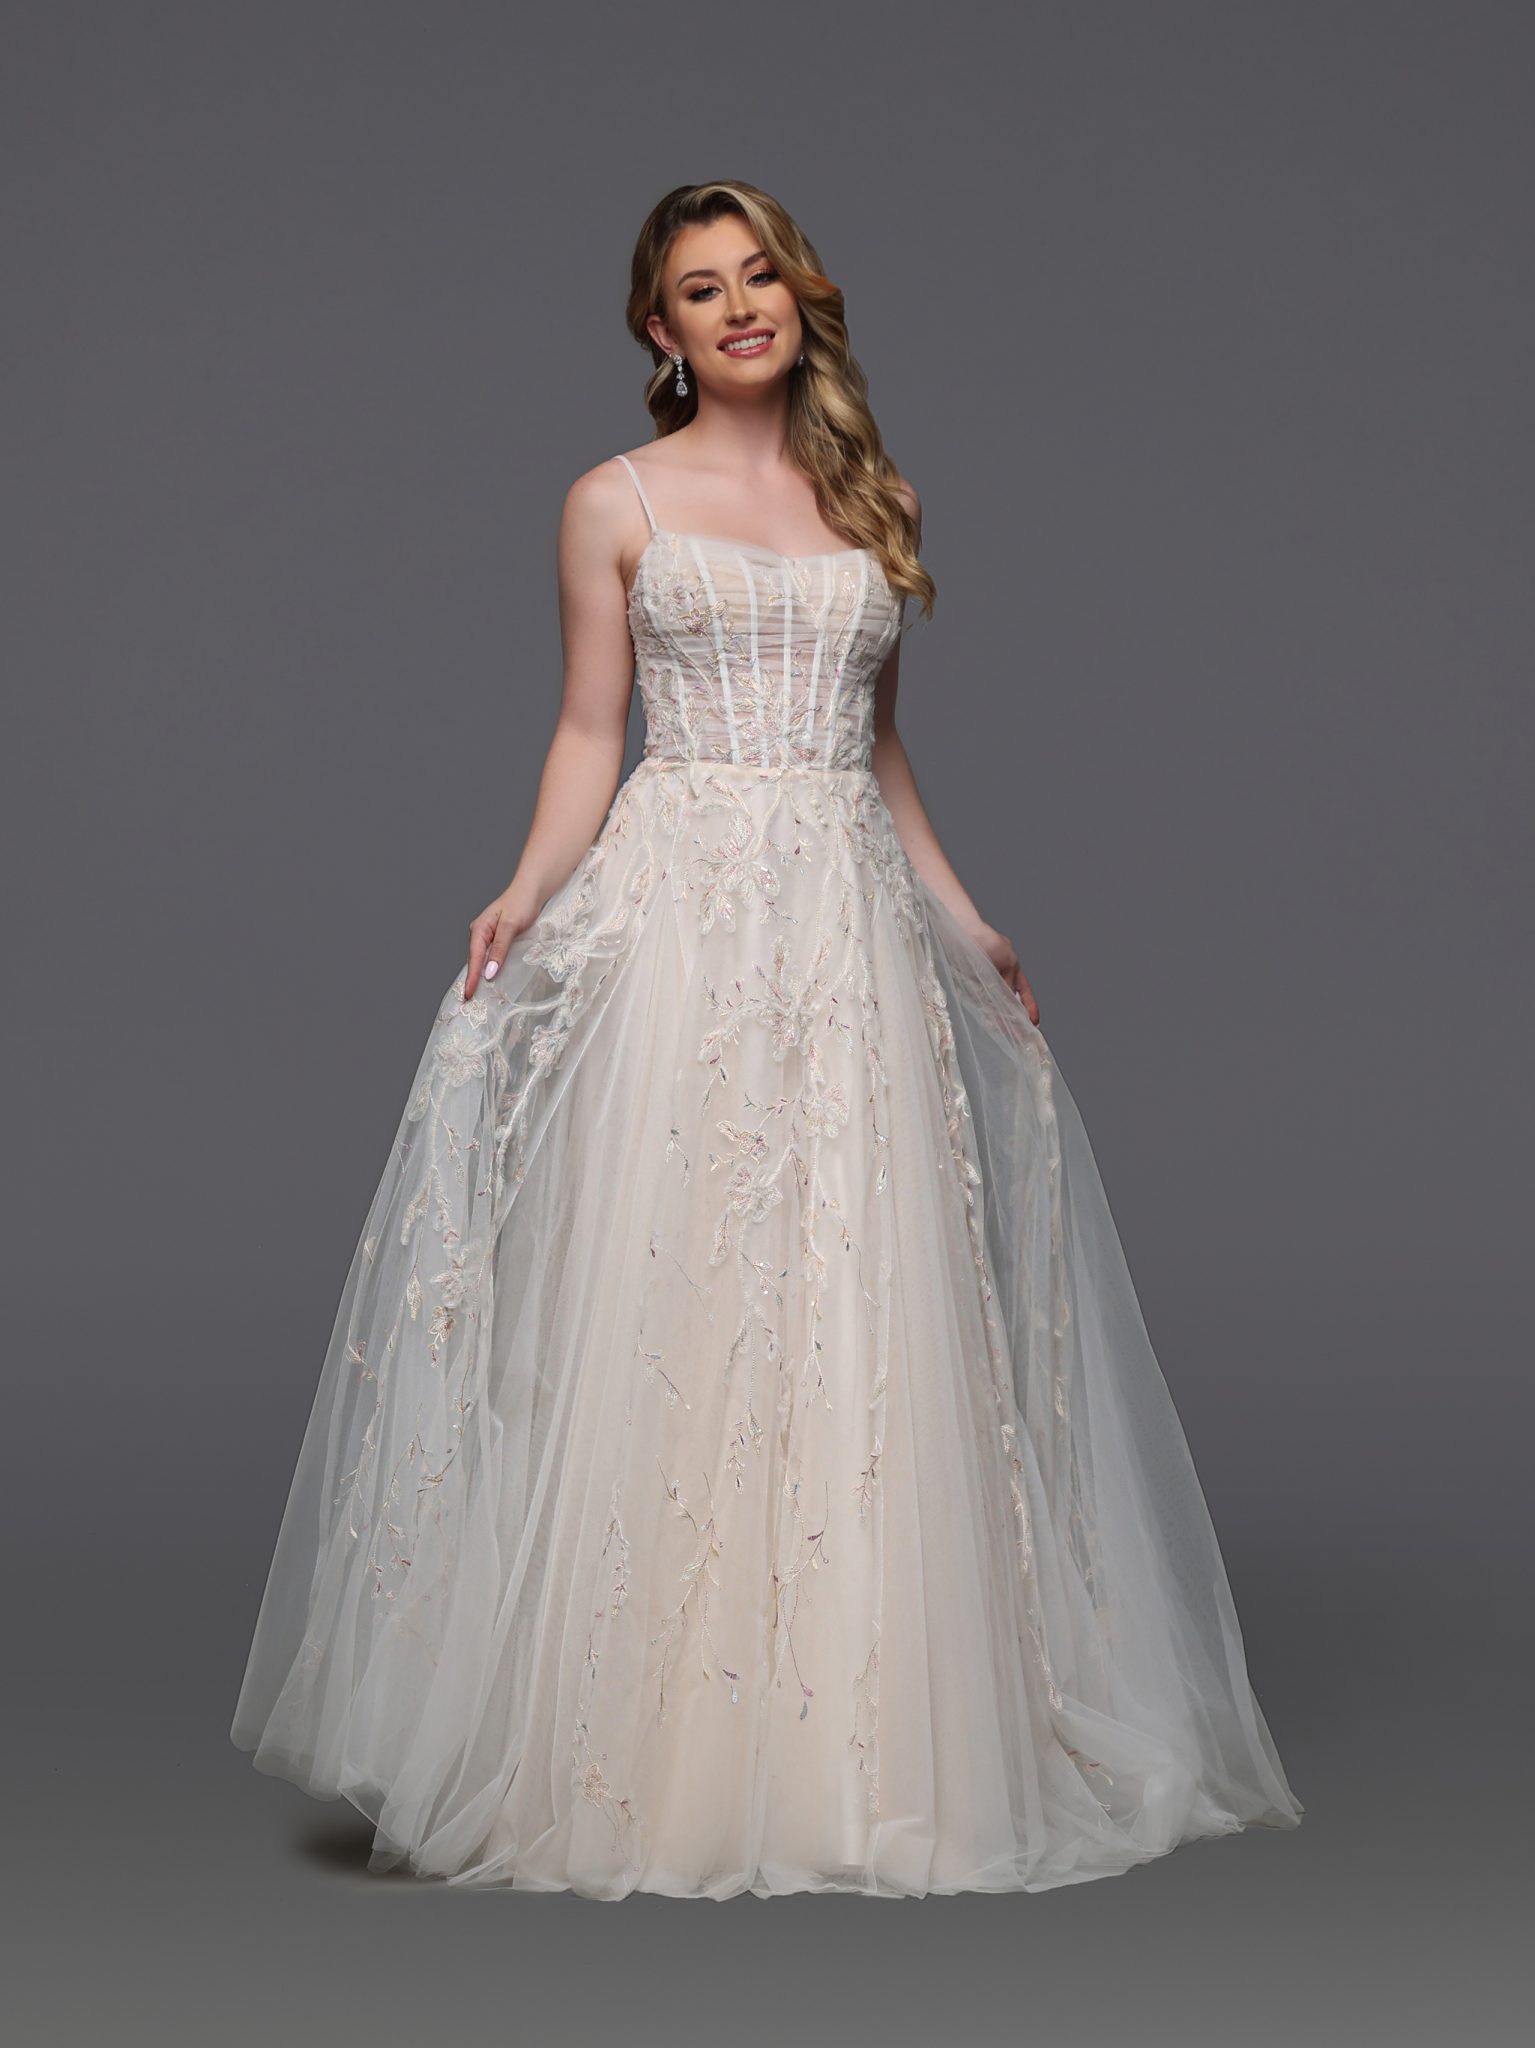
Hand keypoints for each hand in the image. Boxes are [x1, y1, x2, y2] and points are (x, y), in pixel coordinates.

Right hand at [464, 885, 538, 1000]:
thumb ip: (500, 949)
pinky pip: (490, 956)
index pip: (474, 958)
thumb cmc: (521, 903)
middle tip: (469, 1001)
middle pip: (475, 960)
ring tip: (477, 994)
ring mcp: (488, 935)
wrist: (531, 890)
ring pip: (482, 959)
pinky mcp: (497, 938)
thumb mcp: (511, 926)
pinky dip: (490, 968)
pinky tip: (490, 979)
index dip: (471, 978)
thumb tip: (489, 972)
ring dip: (480, 975)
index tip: (468, 994)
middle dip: (472, 979)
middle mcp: (480, 933)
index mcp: (479, 929)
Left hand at [965, 919, 1040, 1025]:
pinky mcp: (969, 984)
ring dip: (1000, 1019)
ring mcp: (983, 980)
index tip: (1034, 1022)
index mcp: (1011, 967)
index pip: (1024, 991)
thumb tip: (1012, 1002)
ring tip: (1007, 1033)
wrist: (962, 931)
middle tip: (1020, 1035)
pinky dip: (986, 1012)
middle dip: (1015, 1017)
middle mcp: (998, 976)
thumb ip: (1008, 982)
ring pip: (994, 1004)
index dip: (1030, 1006)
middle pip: (1009, 1001)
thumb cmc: (986, 940)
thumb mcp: (1007, 962)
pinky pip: (980, 1001)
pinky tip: (990, 1021)